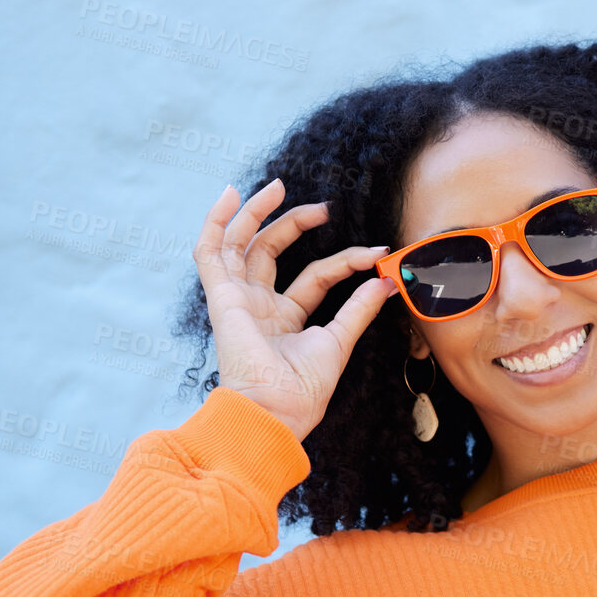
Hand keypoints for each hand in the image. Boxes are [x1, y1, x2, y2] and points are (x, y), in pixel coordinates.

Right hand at [191, 179, 400, 440]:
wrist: (278, 410)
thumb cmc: (304, 390)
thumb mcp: (339, 341)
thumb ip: (359, 309)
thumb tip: (386, 281)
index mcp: (284, 319)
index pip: (314, 276)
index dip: (344, 262)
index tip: (374, 255)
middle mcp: (258, 307)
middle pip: (270, 252)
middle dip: (293, 224)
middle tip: (323, 208)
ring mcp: (238, 300)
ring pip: (240, 244)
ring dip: (256, 212)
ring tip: (278, 186)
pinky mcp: (222, 297)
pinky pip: (210, 251)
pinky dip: (216, 221)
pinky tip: (230, 193)